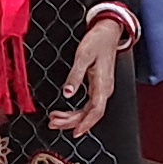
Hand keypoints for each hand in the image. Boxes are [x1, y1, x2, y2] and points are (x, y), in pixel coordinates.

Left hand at [52, 18, 126, 134]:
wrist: (108, 31)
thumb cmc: (98, 41)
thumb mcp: (83, 57)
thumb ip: (75, 76)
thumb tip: (68, 93)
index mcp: (103, 85)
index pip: (95, 111)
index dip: (85, 124)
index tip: (74, 132)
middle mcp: (105, 90)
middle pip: (90, 114)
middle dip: (71, 122)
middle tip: (54, 123)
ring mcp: (102, 88)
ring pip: (89, 111)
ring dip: (72, 117)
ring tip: (55, 119)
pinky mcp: (99, 85)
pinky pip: (89, 104)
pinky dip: (77, 111)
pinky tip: (66, 112)